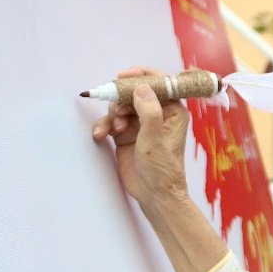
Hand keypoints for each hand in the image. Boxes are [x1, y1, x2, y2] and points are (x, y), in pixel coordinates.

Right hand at [92, 66, 191, 217]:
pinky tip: (100, 135)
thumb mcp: (155, 138)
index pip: (159, 83)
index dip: (141, 76)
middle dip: (121, 98)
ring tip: (112, 129)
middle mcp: (156, 114)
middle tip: (117, 109)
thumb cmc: (161, 168)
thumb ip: (149, 110)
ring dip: (111, 114)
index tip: (123, 76)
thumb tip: (141, 88)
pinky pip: (111, 121)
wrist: (153, 195)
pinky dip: (104, 126)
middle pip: (134, 92)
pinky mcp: (125, 134)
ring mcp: (140, 124)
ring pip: (120, 106)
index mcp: (172, 111)